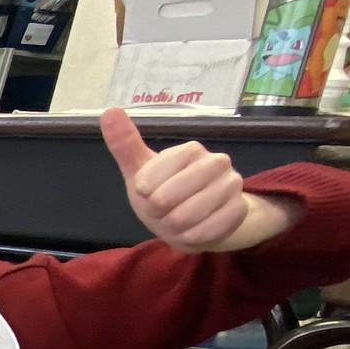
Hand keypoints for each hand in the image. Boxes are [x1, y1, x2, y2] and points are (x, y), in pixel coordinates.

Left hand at [100, 107, 295, 253]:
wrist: (200, 218)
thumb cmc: (165, 191)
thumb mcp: (141, 170)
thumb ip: (125, 144)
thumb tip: (109, 111)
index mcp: (191, 150)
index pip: (148, 182)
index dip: (143, 195)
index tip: (149, 192)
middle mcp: (217, 162)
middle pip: (164, 201)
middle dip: (157, 213)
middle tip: (165, 209)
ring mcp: (233, 185)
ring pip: (184, 218)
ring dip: (173, 227)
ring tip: (179, 219)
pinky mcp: (239, 210)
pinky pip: (204, 232)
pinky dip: (192, 237)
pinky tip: (195, 230)